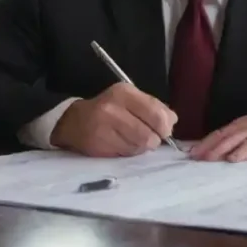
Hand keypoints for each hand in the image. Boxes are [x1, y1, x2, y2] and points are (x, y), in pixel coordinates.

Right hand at [50, 83, 177, 157]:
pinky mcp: (99, 143)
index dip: (165, 127)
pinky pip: (127, 153)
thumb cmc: (108, 111)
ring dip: (141, 147)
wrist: (74, 121)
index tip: (163, 130)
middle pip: (150, 134)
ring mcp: (104, 126)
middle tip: (150, 139)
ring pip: (139, 146)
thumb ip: (153, 108)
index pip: (158, 114)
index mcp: (125, 92)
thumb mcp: (130, 100)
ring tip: (132, 141)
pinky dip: (129, 152)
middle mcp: (114, 107)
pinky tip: (121, 145)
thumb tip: (173, 122)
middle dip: (154, 140)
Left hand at [190, 100, 246, 161]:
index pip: (222, 133)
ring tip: (230, 160)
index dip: (207, 143)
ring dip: (242, 150)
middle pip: (234, 137)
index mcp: (245, 124)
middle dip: (218, 148)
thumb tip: (213, 151)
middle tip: (204, 159)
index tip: (193, 154)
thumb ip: (237, 138)